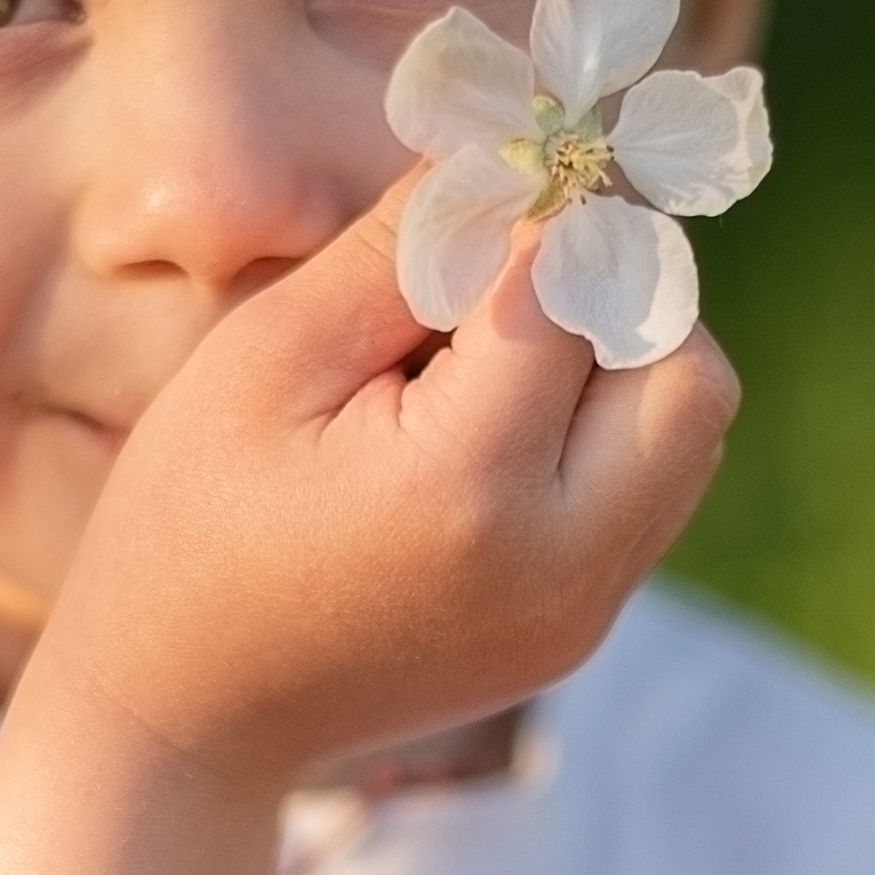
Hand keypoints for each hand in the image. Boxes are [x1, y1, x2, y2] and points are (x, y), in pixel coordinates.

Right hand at [45, 173, 737, 790]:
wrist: (184, 720)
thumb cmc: (189, 524)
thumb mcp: (268, 360)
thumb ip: (402, 250)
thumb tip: (512, 154)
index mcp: (472, 485)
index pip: (577, 283)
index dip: (538, 207)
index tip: (488, 179)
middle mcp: (562, 559)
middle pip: (686, 366)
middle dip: (612, 290)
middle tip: (500, 280)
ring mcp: (584, 608)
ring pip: (690, 427)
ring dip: (620, 359)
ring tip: (488, 359)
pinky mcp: (581, 628)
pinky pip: (651, 488)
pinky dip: (602, 429)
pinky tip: (489, 428)